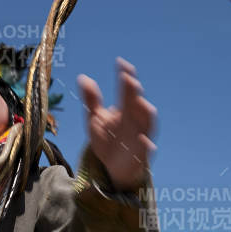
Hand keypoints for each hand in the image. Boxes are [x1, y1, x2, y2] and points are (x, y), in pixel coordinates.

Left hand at [77, 59, 155, 190]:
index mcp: (125, 110)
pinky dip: (146, 144)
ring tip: (139, 102)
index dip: (125, 76)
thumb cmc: (107, 141)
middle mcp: (135, 121)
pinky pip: (146, 149)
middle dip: (134, 92)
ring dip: (144, 112)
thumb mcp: (95, 120)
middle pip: (136, 103)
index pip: (126, 90)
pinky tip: (143, 140)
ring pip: (147, 122)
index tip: (121, 63)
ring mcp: (140, 136)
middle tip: (128, 79)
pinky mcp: (141, 154)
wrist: (113, 168)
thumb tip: (83, 77)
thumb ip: (92, 100)